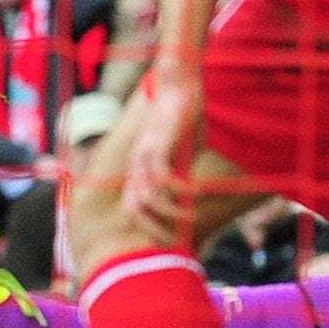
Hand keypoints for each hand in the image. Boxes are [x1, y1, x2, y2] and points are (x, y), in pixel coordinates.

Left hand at [121, 73, 202, 241]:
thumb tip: (194, 197)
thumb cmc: (184, 119)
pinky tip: (195, 191)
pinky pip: (161, 177)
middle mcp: (137, 165)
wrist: (181, 85)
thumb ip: (185, 173)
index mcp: (140, 169)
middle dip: (154, 230)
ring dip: (169, 213)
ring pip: (145, 198)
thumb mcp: (185, 152)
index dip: (150, 226)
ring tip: (191, 217)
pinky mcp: (157, 145)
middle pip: (133, 209)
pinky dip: (177, 190)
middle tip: (177, 242)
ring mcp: (145, 156)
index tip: (171, 239)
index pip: (134, 207)